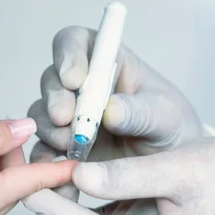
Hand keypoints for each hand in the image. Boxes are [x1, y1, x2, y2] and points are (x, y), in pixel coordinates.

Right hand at [27, 25, 205, 162]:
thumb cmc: (171, 127)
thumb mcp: (166, 117)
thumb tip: (111, 111)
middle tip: (65, 118)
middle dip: (56, 98)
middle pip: (52, 80)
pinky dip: (47, 163)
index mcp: (107, 61)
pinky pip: (44, 152)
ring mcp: (69, 117)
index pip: (77, 42)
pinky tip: (60, 173)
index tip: (74, 79)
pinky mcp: (63, 148)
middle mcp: (81, 86)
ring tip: (71, 145)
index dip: (69, 54)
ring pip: (43, 115)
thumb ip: (141, 112)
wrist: (171, 165)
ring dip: (51, 129)